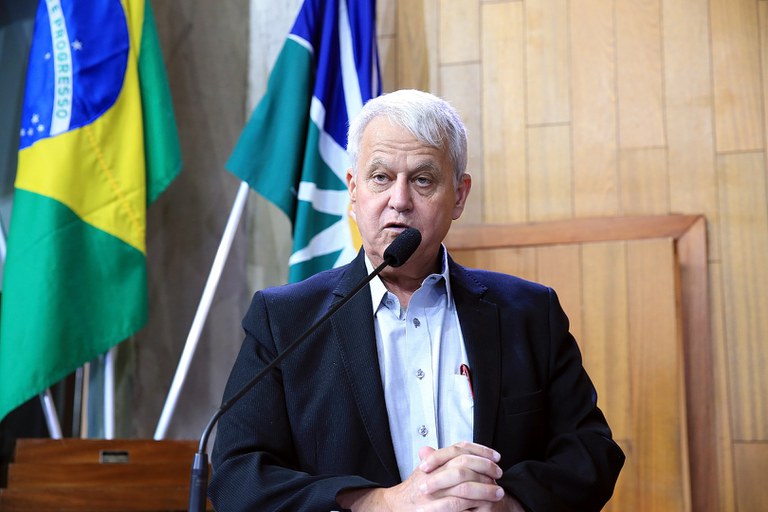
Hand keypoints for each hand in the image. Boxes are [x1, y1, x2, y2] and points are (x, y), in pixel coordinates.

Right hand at [337, 441, 510, 510]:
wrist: (395, 507)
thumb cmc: (414, 491)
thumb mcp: (427, 471)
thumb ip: (442, 460)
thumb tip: (465, 450)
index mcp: (432, 462)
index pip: (458, 448)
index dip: (480, 450)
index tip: (496, 456)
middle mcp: (431, 473)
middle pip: (463, 464)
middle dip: (485, 468)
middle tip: (499, 474)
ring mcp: (431, 491)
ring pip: (463, 486)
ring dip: (484, 490)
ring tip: (498, 493)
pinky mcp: (430, 509)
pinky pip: (455, 505)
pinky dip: (471, 505)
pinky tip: (483, 507)